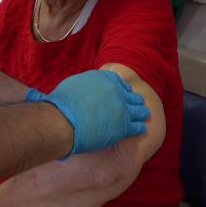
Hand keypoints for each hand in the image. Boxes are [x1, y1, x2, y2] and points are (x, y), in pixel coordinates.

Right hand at [25, 70, 148, 155]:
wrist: (63, 121)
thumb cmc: (61, 104)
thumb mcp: (73, 84)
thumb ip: (84, 85)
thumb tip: (82, 88)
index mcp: (103, 78)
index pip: (119, 80)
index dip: (123, 87)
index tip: (125, 90)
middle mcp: (116, 90)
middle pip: (131, 94)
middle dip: (134, 99)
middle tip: (138, 103)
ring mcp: (122, 108)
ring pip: (139, 110)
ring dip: (141, 112)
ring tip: (144, 115)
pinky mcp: (124, 125)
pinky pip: (138, 126)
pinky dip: (139, 127)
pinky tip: (141, 128)